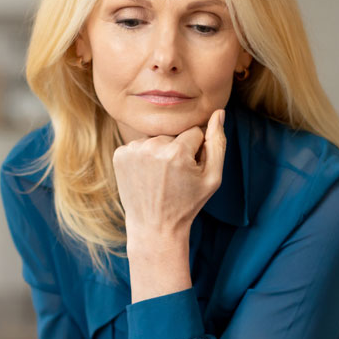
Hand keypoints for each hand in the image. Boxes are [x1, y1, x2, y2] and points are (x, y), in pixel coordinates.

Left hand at [112, 109, 225, 237]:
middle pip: (174, 134)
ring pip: (157, 138)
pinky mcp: (119, 154)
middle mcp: (152, 147)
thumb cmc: (187, 204)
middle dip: (178, 149)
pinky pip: (140, 144)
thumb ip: (218, 143)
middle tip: (174, 176)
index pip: (195, 132)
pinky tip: (146, 175)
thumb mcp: (212, 178)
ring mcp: (132, 150)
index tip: (190, 170)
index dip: (196, 151)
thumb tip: (218, 112)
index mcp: (177, 152)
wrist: (154, 226)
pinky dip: (144, 156)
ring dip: (160, 152)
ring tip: (160, 177)